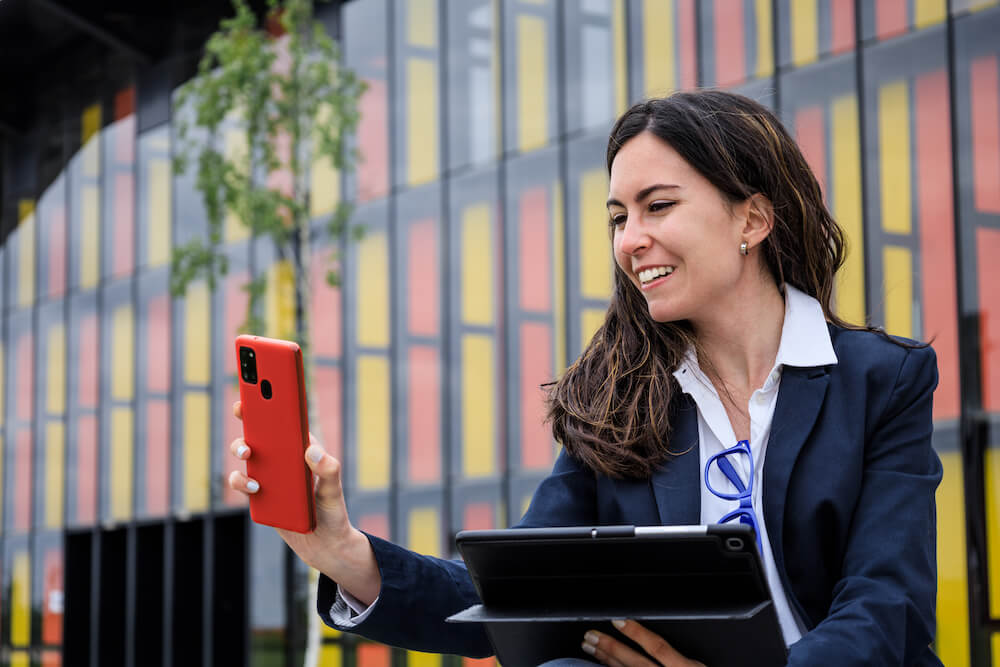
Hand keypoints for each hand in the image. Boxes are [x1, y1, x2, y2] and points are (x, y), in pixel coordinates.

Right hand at [228, 400, 380, 604]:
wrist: (323, 545)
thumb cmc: (331, 512)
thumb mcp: (333, 492)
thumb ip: (327, 471)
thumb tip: (311, 451)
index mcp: (302, 449)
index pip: (287, 419)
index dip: (274, 398)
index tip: (263, 381)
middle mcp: (283, 459)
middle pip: (261, 431)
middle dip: (250, 416)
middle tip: (244, 409)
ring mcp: (268, 476)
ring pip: (247, 456)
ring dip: (242, 450)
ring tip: (249, 456)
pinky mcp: (259, 495)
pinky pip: (244, 484)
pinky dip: (244, 483)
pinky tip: (256, 489)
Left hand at [582, 620, 705, 666]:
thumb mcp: (696, 666)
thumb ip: (679, 656)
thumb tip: (651, 638)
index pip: (658, 647)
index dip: (637, 633)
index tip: (618, 620)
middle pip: (635, 663)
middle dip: (611, 647)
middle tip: (591, 635)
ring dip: (606, 660)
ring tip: (590, 647)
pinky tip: (601, 664)